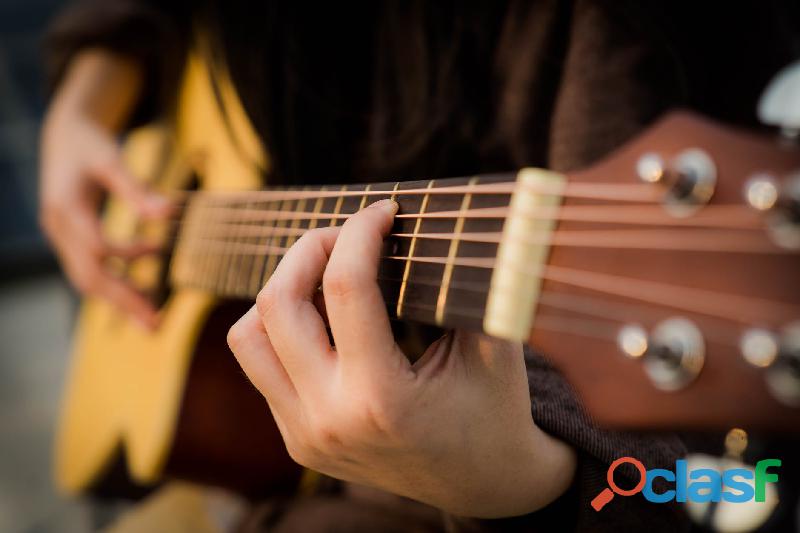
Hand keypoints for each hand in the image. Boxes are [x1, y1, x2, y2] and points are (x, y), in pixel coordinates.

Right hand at [39, 51, 168, 327]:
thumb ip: (136, 188)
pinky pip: (90, 272)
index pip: (94, 245)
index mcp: (66, 207)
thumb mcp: (111, 159)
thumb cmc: (89, 143)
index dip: (126, 255)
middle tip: (157, 323)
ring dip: (120, 301)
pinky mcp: (70, 241)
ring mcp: (61, 238)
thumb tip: (168, 213)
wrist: (63, 136)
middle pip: (89, 275)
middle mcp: (58, 228)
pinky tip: (142, 290)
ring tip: (153, 319)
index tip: (158, 253)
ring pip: (87, 280)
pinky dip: (115, 284)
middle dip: (123, 301)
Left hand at [227, 200, 575, 516]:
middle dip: (309, 248)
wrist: (484, 484)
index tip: (382, 211)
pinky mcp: (297, 441)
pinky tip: (325, 318)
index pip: (346, 287)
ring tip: (324, 274)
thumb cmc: (496, 411)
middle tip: (346, 233)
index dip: (360, 232)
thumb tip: (443, 223)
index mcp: (381, 399)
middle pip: (278, 304)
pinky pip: (261, 367)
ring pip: (248, 337)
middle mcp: (329, 420)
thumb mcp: (495, 347)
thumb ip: (468, 286)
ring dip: (281, 291)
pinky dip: (283, 330)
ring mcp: (305, 435)